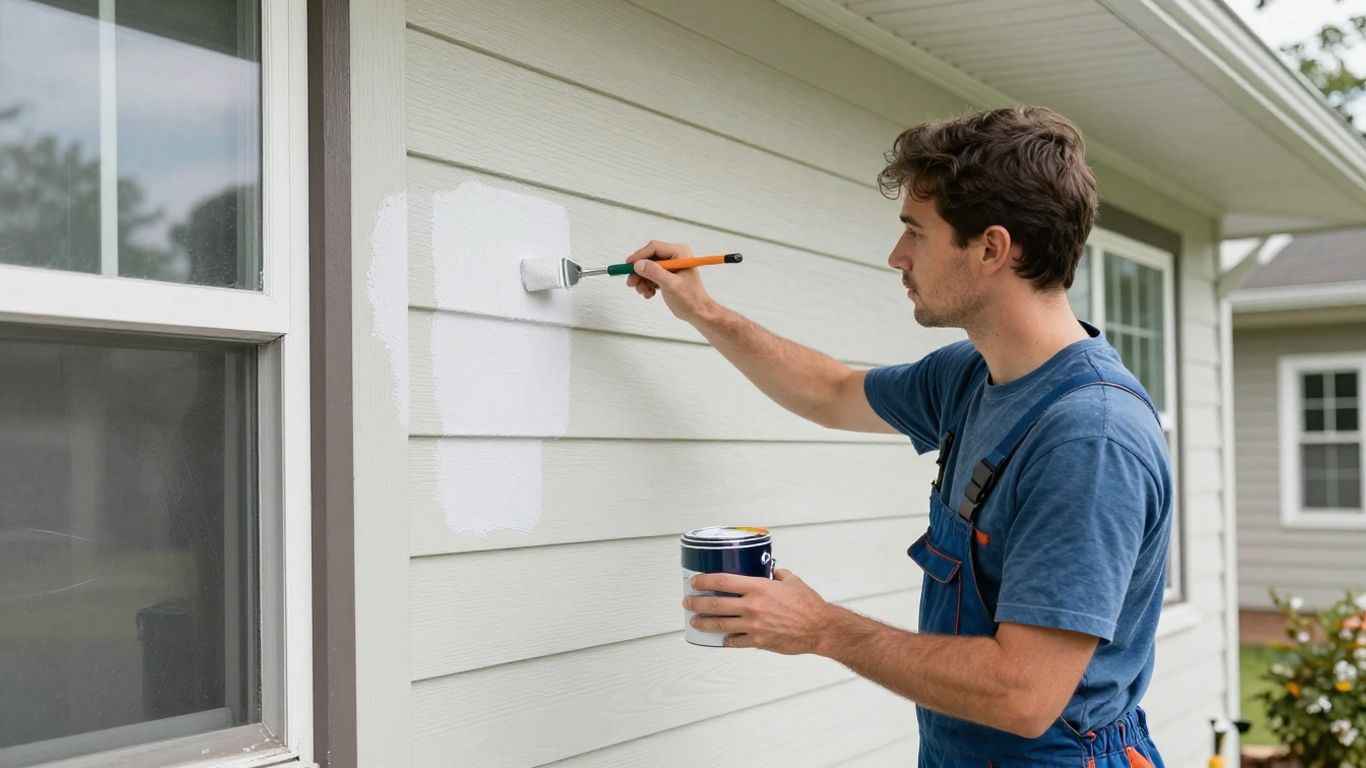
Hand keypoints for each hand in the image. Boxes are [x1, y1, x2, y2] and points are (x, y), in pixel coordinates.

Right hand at [625, 240, 716, 322]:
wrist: (697, 312)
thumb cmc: (690, 299)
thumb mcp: (670, 285)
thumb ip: (654, 273)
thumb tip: (638, 264)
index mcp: (680, 253)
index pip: (654, 248)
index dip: (639, 256)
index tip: (628, 265)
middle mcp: (675, 257)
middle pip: (649, 258)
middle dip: (639, 271)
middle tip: (631, 283)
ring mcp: (670, 266)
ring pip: (648, 268)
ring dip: (642, 280)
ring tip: (643, 291)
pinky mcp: (667, 275)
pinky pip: (651, 276)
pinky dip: (647, 284)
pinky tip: (649, 294)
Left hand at [683, 568, 834, 654]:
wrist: (820, 628)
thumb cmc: (808, 604)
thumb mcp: (792, 580)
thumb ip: (777, 573)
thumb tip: (770, 570)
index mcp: (758, 587)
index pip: (723, 581)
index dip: (704, 581)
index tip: (695, 582)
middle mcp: (752, 606)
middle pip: (715, 604)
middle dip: (697, 603)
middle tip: (688, 602)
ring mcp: (753, 626)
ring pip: (720, 625)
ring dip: (704, 623)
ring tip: (695, 621)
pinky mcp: (758, 642)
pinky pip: (735, 642)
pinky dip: (726, 640)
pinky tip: (721, 638)